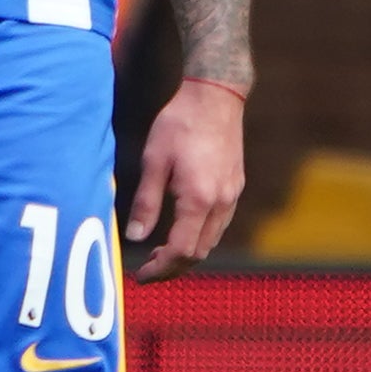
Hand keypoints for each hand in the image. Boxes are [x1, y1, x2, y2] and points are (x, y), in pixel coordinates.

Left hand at [126, 77, 246, 279]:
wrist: (216, 96)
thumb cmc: (180, 123)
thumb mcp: (154, 161)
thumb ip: (146, 202)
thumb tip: (135, 237)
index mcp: (199, 199)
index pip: (181, 250)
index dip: (159, 269)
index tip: (141, 274)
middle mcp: (221, 202)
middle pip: (199, 253)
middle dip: (173, 268)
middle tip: (147, 269)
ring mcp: (232, 195)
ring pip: (211, 241)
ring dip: (186, 254)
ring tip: (160, 253)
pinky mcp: (235, 187)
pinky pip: (219, 225)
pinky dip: (199, 237)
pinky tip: (181, 229)